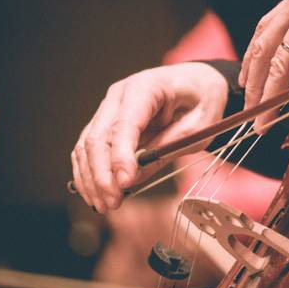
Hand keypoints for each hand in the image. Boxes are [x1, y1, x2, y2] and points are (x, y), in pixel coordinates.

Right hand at [71, 62, 228, 212]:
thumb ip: (167, 149)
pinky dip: (89, 173)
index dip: (120, 157)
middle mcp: (119, 96)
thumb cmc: (201, 100)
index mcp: (146, 88)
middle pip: (98, 138)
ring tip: (105, 205)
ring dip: (92, 179)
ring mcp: (108, 108)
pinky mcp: (105, 122)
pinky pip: (88, 149)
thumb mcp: (198, 126)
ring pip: (87, 146)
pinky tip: (96, 194)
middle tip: (113, 203)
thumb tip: (134, 178)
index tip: (125, 184)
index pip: (123, 125)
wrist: (197, 82)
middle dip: (102, 175)